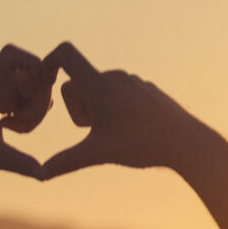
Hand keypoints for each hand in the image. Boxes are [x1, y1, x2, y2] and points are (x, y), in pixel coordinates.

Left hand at [0, 46, 55, 181]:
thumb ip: (21, 164)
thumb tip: (44, 174)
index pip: (11, 54)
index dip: (31, 64)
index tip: (32, 90)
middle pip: (35, 77)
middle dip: (39, 102)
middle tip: (17, 122)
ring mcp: (1, 94)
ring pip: (36, 91)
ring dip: (36, 110)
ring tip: (12, 128)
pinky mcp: (2, 103)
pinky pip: (29, 101)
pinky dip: (30, 115)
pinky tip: (11, 128)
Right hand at [36, 43, 210, 179]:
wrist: (188, 144)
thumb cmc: (142, 146)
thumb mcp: (99, 154)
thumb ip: (67, 161)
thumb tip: (39, 175)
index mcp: (99, 83)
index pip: (65, 54)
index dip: (48, 61)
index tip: (44, 79)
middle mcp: (116, 76)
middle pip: (80, 84)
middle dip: (79, 106)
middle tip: (95, 129)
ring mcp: (135, 82)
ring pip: (102, 91)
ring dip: (99, 109)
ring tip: (118, 131)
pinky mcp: (149, 90)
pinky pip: (122, 95)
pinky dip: (119, 109)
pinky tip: (135, 128)